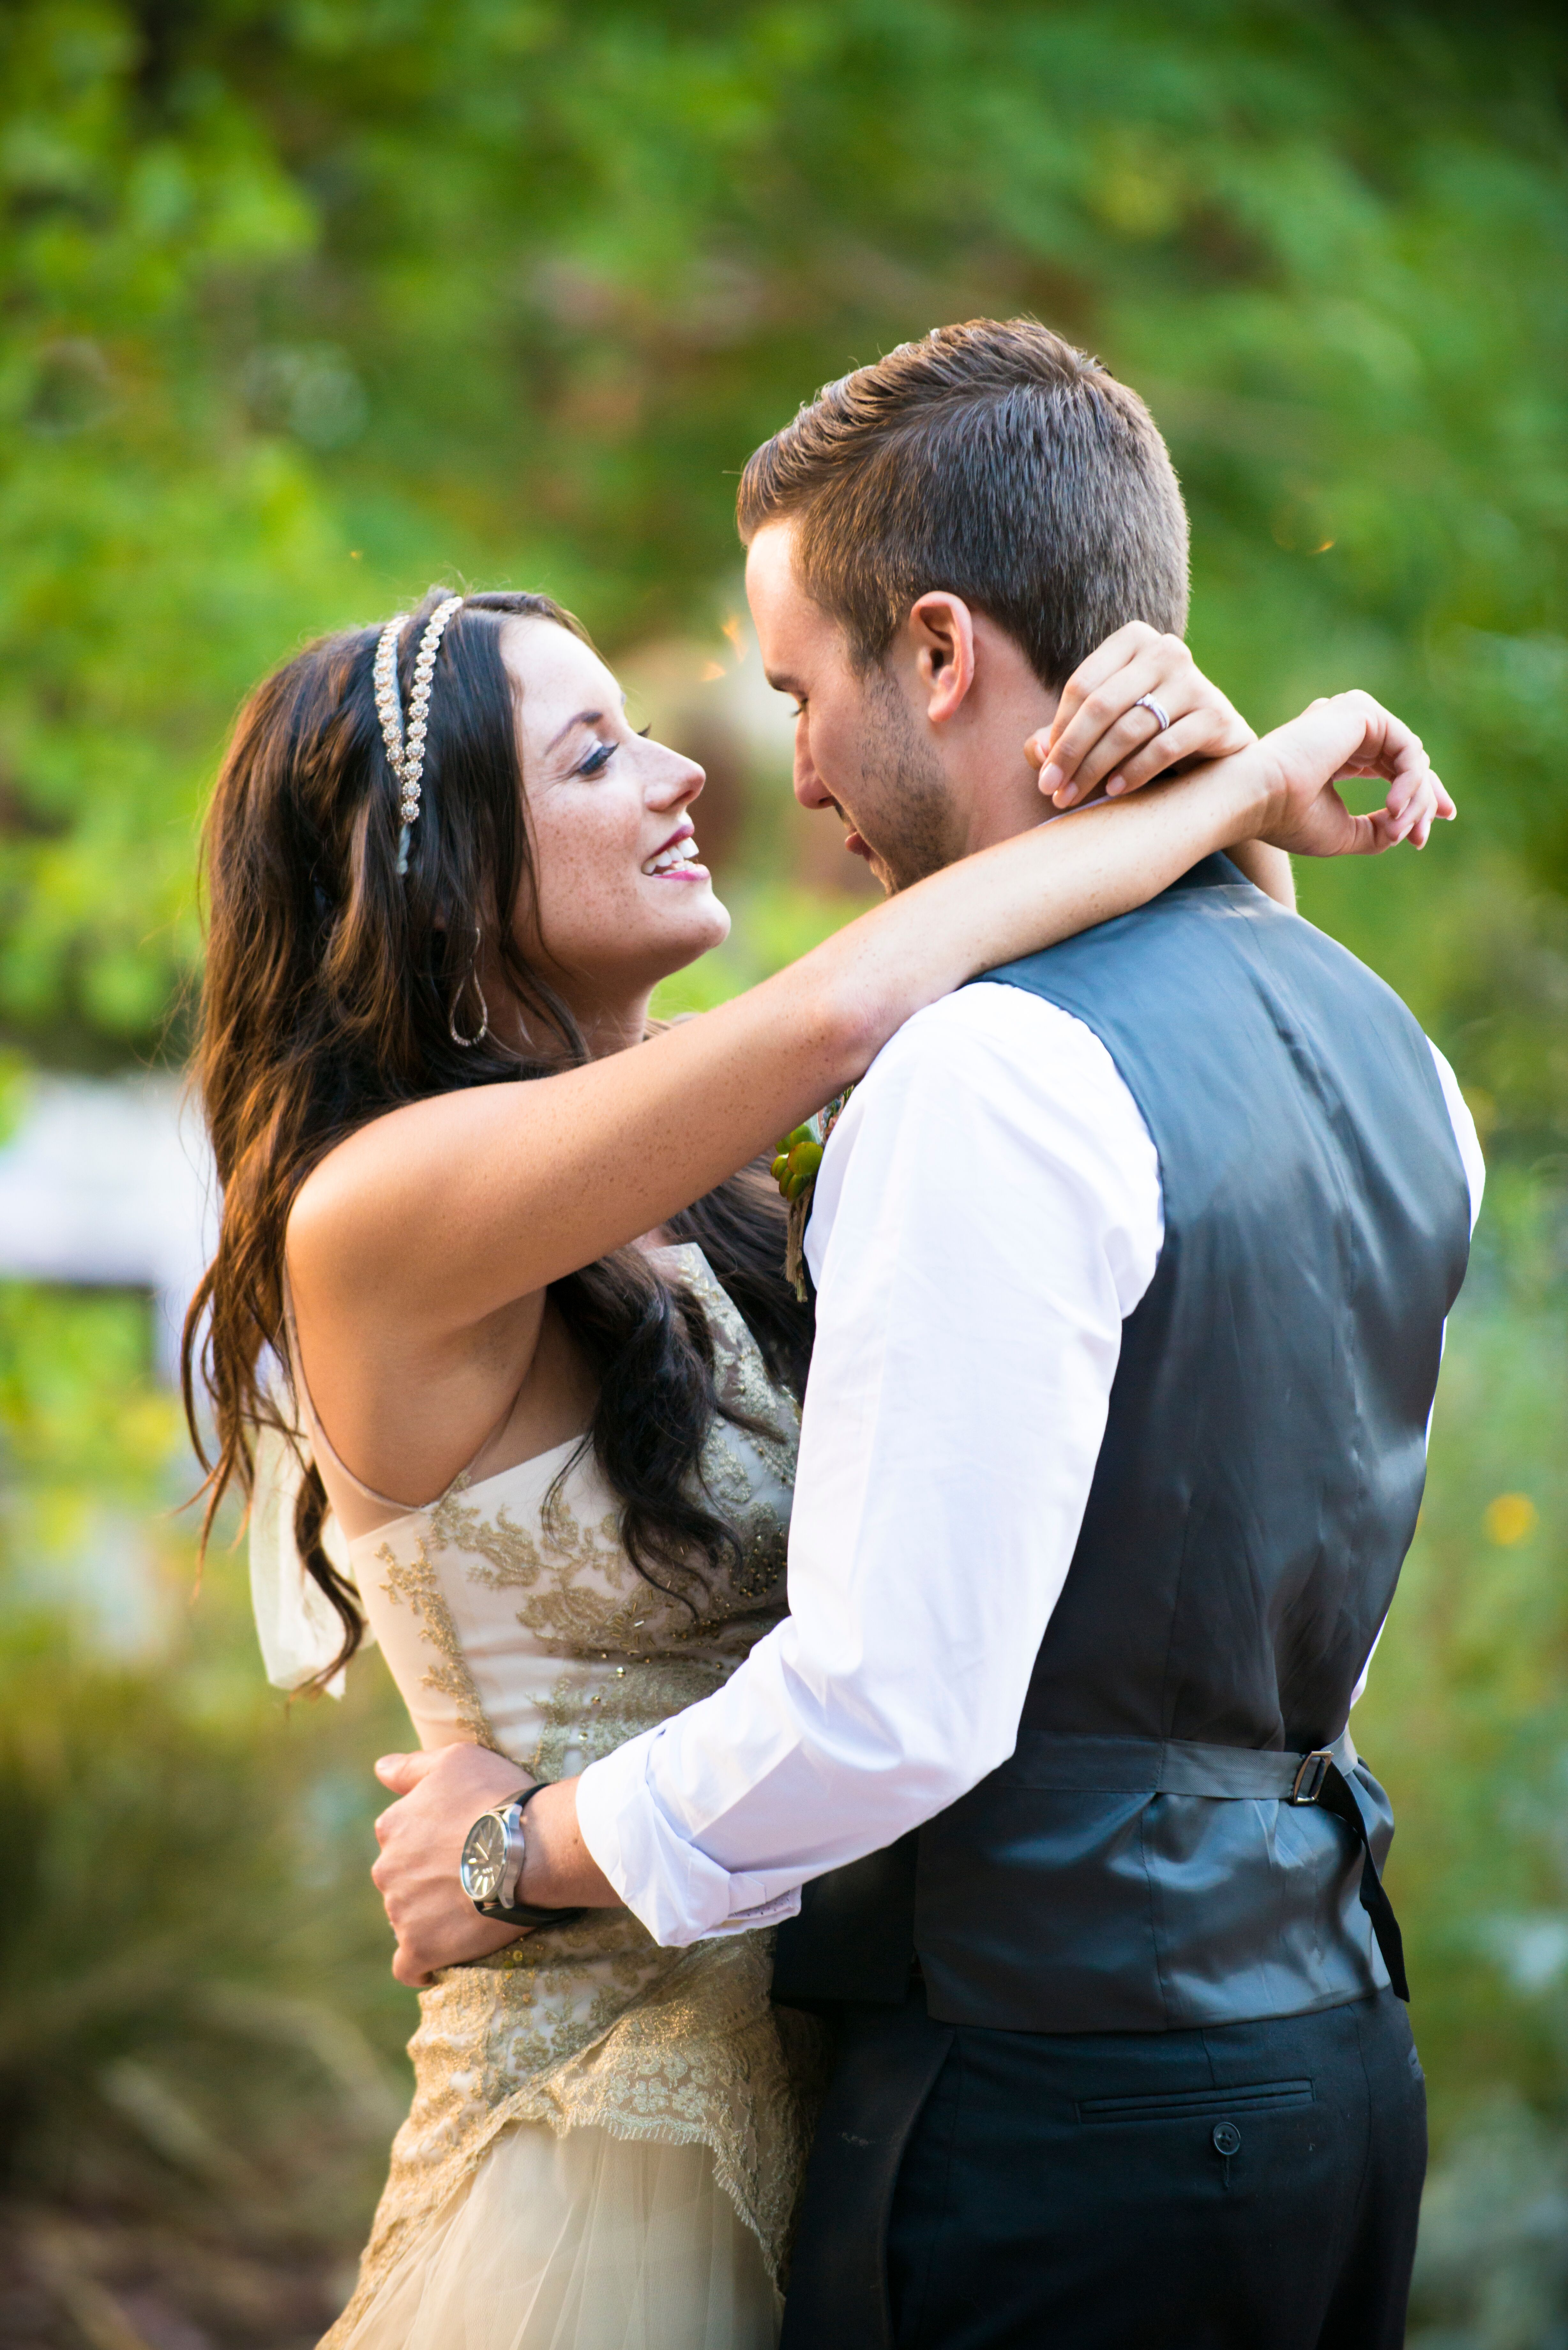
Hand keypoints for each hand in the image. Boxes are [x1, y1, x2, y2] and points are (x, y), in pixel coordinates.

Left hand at [371, 1744, 531, 1987]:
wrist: (528, 1849)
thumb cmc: (496, 1797)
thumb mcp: (455, 1760)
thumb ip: (412, 1767)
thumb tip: (379, 1768)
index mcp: (392, 1825)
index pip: (400, 1838)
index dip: (430, 1842)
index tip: (458, 1846)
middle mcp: (386, 1869)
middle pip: (401, 1880)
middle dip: (427, 1880)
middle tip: (470, 1877)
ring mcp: (400, 1911)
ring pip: (407, 1917)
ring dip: (430, 1916)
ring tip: (471, 1912)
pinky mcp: (419, 1947)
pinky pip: (408, 1966)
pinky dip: (421, 1965)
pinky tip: (441, 1959)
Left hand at [1026, 624, 1254, 810]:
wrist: (1218, 754)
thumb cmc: (1149, 736)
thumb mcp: (1104, 730)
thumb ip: (1064, 736)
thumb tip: (1036, 751)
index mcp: (1134, 640)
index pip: (1082, 685)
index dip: (1057, 730)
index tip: (1044, 769)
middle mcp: (1166, 651)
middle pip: (1101, 705)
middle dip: (1070, 752)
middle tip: (1050, 790)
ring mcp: (1194, 681)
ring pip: (1129, 728)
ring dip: (1094, 768)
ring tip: (1073, 796)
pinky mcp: (1215, 715)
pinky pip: (1164, 747)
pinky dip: (1134, 772)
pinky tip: (1114, 791)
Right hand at [1254, 691, 1455, 857]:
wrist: (1256, 797)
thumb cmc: (1286, 818)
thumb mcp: (1342, 833)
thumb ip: (1376, 830)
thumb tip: (1404, 830)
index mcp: (1339, 752)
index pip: (1391, 767)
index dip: (1416, 797)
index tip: (1426, 832)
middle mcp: (1348, 729)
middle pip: (1406, 761)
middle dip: (1424, 800)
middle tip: (1422, 837)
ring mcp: (1354, 715)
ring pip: (1411, 757)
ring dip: (1415, 800)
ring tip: (1398, 830)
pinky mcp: (1361, 711)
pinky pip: (1408, 748)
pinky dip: (1409, 781)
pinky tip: (1394, 808)